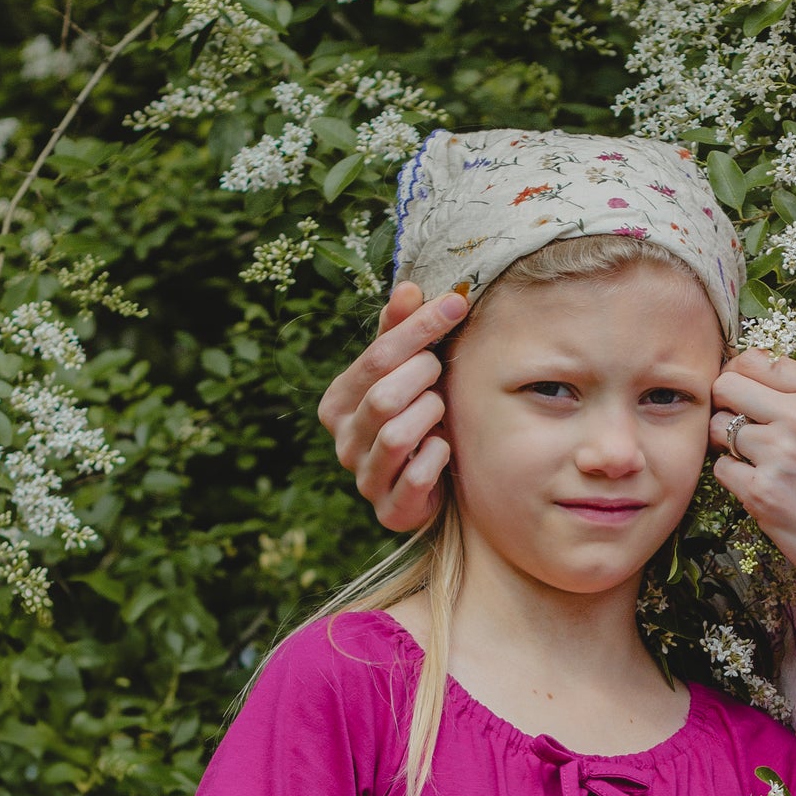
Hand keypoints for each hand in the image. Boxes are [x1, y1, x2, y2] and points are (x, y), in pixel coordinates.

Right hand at [317, 278, 469, 535]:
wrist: (428, 488)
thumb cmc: (417, 419)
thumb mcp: (405, 374)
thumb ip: (401, 333)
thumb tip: (408, 286)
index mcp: (338, 402)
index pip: (376, 356)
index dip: (419, 328)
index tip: (456, 304)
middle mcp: (343, 440)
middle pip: (384, 396)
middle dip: (424, 379)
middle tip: (442, 374)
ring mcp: (364, 477)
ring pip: (396, 436)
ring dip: (431, 417)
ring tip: (441, 412)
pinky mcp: (389, 509)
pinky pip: (416, 477)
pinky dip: (437, 457)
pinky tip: (444, 449)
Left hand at [710, 352, 795, 603]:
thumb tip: (748, 376)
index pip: (756, 360)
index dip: (742, 376)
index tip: (746, 396)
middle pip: (727, 384)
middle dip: (725, 404)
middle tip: (738, 425)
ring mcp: (779, 453)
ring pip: (717, 427)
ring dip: (728, 444)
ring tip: (757, 462)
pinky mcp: (762, 491)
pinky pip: (722, 468)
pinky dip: (736, 478)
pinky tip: (762, 489)